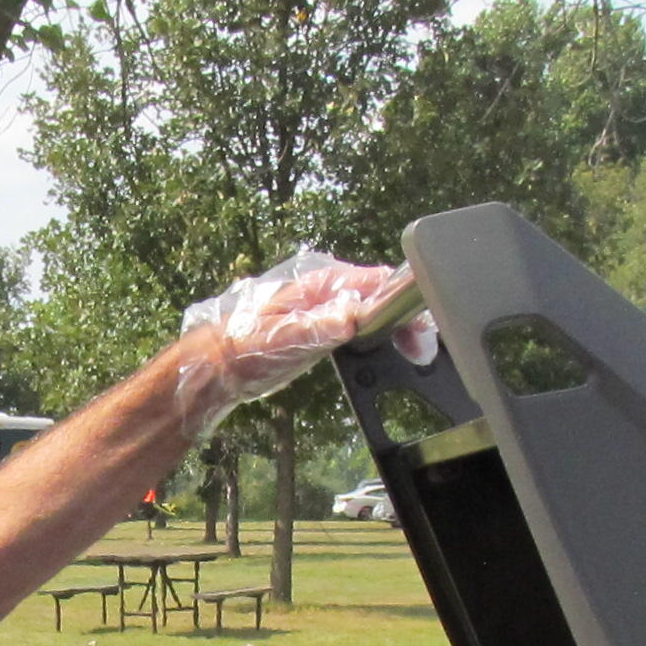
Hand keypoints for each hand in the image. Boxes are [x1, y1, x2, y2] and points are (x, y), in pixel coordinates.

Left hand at [171, 245, 418, 439]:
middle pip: (384, 296)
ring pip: (379, 311)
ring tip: (415, 354)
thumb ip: (319, 326)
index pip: (378, 281)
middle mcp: (330, 290)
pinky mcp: (328, 326)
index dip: (405, 303)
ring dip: (399, 330)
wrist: (222, 364)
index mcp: (322, 282)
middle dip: (409, 320)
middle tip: (422, 352)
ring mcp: (330, 308)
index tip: (421, 330)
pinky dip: (384, 339)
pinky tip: (393, 354)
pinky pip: (366, 326)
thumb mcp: (282, 338)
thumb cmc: (245, 346)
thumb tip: (353, 318)